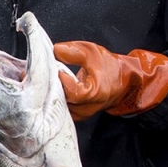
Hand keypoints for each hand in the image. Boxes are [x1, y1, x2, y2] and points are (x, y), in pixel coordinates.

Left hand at [51, 40, 167, 119]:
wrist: (122, 82)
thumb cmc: (109, 68)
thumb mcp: (92, 53)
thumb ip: (73, 51)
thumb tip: (55, 51)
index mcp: (92, 95)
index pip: (67, 90)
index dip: (59, 77)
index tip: (54, 66)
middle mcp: (84, 109)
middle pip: (58, 99)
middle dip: (50, 84)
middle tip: (46, 71)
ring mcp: (78, 114)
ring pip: (56, 104)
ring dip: (50, 91)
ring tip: (50, 77)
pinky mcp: (73, 115)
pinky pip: (59, 107)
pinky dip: (55, 96)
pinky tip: (55, 85)